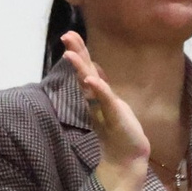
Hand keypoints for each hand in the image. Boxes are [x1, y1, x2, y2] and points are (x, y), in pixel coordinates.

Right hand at [57, 31, 148, 171]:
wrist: (126, 156)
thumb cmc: (120, 131)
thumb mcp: (111, 104)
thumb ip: (100, 89)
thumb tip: (92, 72)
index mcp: (96, 94)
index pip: (86, 68)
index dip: (79, 52)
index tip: (70, 34)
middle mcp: (95, 99)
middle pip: (84, 72)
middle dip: (76, 53)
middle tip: (66, 36)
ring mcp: (102, 107)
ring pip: (90, 84)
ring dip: (80, 68)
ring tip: (71, 54)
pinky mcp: (112, 116)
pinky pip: (104, 100)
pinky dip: (97, 89)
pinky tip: (90, 79)